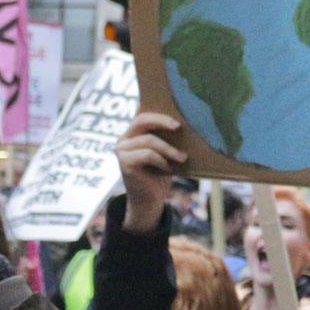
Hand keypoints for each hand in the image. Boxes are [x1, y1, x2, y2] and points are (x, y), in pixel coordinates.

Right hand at [115, 110, 185, 234]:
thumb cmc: (160, 174)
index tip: (175, 110)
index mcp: (133, 133)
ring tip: (183, 157)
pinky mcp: (124, 162)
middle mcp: (124, 139)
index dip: (156, 109)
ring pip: (149, 140)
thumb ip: (167, 138)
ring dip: (169, 149)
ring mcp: (122, 150)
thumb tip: (187, 123)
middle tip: (179, 126)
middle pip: (142, 120)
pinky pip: (147, 154)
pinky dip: (161, 160)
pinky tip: (169, 168)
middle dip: (162, 121)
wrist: (150, 200)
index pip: (142, 113)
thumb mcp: (165, 153)